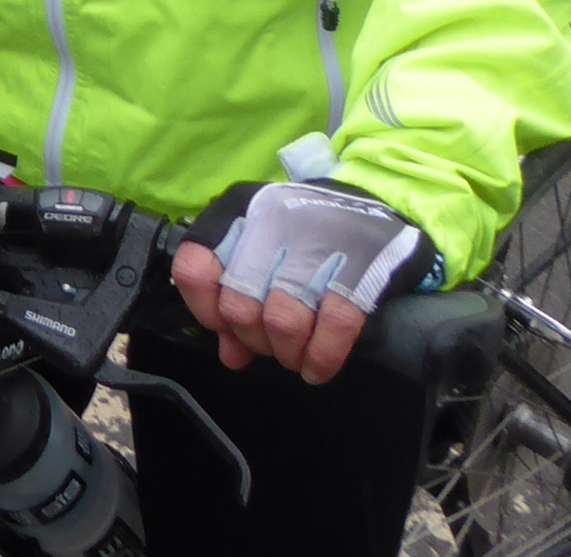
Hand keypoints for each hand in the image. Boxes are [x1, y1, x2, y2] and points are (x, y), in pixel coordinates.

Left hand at [174, 180, 432, 385]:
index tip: (228, 329)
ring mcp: (317, 241)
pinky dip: (322, 357)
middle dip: (254, 340)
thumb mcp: (262, 252)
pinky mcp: (360, 265)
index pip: (195, 268)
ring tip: (297, 357)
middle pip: (240, 304)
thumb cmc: (306, 233)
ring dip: (288, 352)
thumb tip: (230, 355)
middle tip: (272, 348)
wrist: (375, 203)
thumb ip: (238, 299)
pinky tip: (318, 368)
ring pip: (283, 320)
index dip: (207, 311)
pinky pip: (333, 326)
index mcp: (239, 214)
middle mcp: (272, 221)